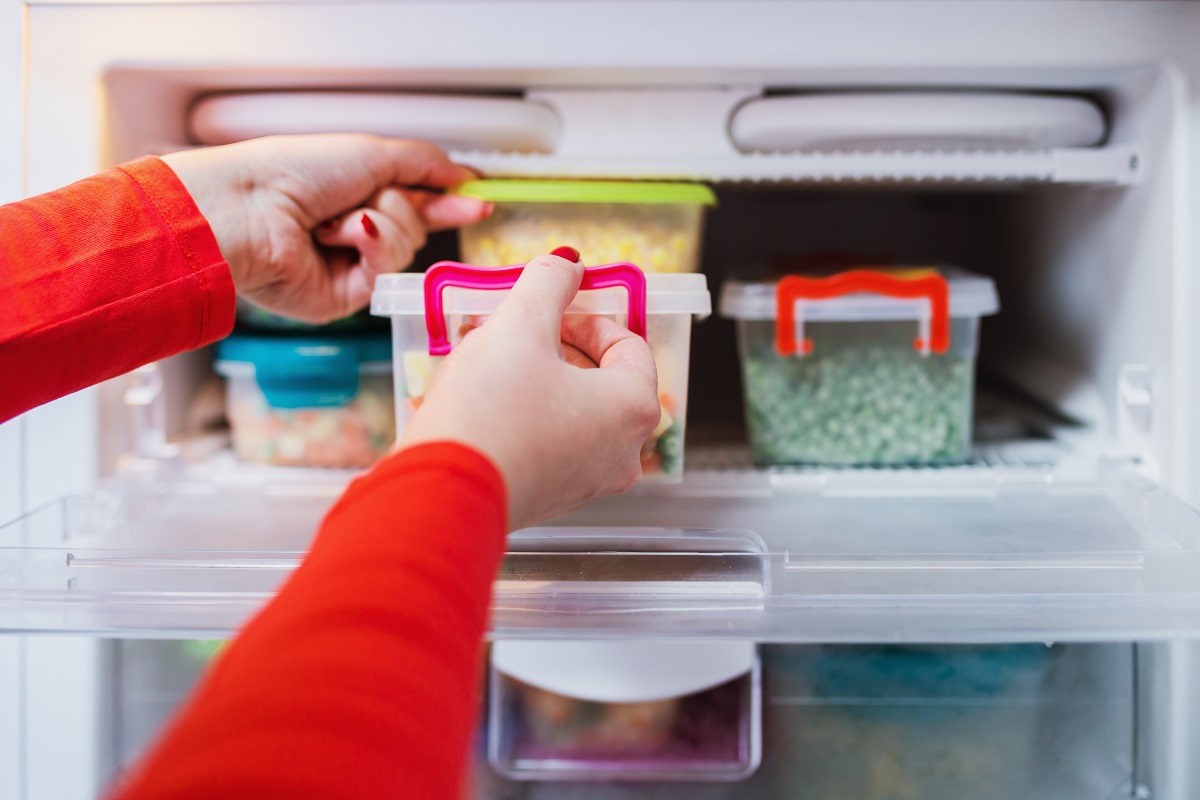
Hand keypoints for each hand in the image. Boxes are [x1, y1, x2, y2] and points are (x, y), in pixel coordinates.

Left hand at [161, 134, 490, 323]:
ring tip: (337, 219)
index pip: (417, 202)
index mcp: (355, 195)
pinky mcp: (348, 297)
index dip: (449, 203)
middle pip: (417, 225)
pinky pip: (386, 270)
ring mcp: (352, 266)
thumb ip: (424, 163)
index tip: (480, 201)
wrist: (251, 211)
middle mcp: (354, 232)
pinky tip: (340, 238)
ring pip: (406, 247)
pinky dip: (369, 246)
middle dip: (400, 206)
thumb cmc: (293, 174)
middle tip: (367, 199)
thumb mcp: (370, 153)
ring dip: (380, 223)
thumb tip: (465, 176)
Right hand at [398, 252, 660, 529]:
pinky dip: (529, 416)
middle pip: (604, 380)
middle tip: (519, 331)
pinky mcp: (551, 500)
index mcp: (633, 407)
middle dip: (560, 347)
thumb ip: (549, 282)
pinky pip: (552, 445)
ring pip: (576, 413)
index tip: (552, 309)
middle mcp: (623, 452)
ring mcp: (589, 483)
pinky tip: (487, 402)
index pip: (630, 345)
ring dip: (542, 379)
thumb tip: (568, 264)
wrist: (443, 494)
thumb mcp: (519, 324)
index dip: (588, 318)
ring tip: (495, 362)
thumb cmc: (490, 410)